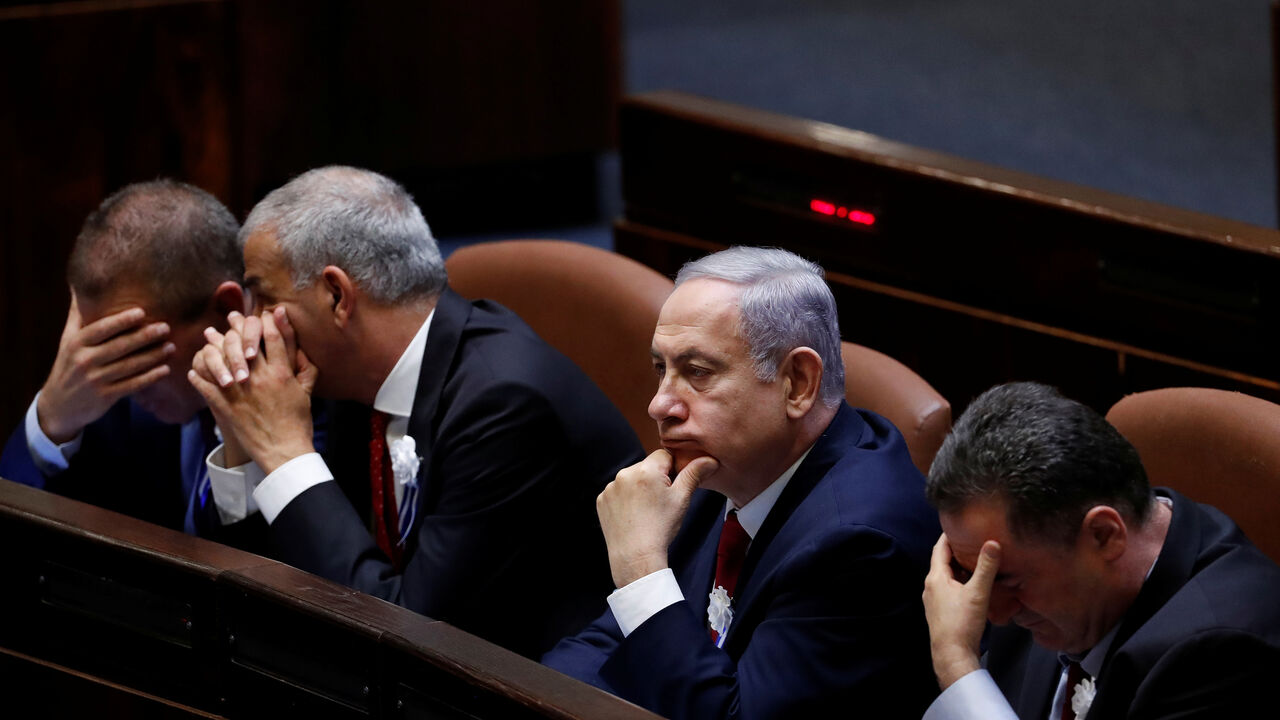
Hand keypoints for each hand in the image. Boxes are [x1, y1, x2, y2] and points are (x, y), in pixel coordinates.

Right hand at [37, 295, 173, 442]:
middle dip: (144, 336)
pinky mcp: (105, 397)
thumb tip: (81, 285)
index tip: (142, 312)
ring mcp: (95, 380)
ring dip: (153, 356)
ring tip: (171, 346)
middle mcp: (85, 360)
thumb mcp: (67, 340)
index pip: (101, 329)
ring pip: (129, 365)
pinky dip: (149, 377)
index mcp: (77, 343)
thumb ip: (78, 315)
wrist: (58, 405)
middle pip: (119, 346)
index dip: (121, 320)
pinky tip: (165, 369)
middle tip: (166, 327)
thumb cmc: (68, 365)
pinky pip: (132, 385)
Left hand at [188, 310, 317, 473]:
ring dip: (212, 345)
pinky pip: (205, 386)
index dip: (267, 320)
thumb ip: (304, 368)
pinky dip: (197, 376)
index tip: (263, 311)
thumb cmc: (298, 422)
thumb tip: (299, 347)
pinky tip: (193, 370)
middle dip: (238, 325)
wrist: (284, 451)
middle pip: (245, 342)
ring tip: (208, 336)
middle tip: (232, 316)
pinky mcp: (226, 406)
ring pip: (221, 358)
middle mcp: (261, 378)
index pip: (273, 337)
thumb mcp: (307, 392)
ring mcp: (241, 391)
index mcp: (282, 373)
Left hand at [596, 450, 718, 587]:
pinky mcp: (602, 500)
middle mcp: (625, 473)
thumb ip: (694, 474)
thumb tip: (710, 459)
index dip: (673, 469)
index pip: (664, 455)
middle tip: (660, 502)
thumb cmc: (661, 528)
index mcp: (646, 470)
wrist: (636, 556)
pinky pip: (617, 492)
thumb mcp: (681, 499)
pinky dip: (625, 499)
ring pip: (631, 479)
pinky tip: (633, 515)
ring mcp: (610, 487)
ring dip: (639, 488)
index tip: (673, 487)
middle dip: (655, 479)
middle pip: (647, 467)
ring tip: (646, 511)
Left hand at [922, 533, 999, 689]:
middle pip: (943, 561)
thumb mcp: (977, 592)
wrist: (952, 655)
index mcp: (935, 577)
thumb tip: (992, 542)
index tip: (961, 524)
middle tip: (974, 539)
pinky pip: (949, 588)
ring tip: (976, 559)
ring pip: (947, 576)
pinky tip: (973, 584)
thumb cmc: (962, 624)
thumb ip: (985, 567)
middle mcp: (930, 586)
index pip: (940, 547)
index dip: (950, 535)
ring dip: (960, 567)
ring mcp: (934, 599)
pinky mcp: (940, 610)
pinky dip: (960, 581)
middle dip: (957, 550)